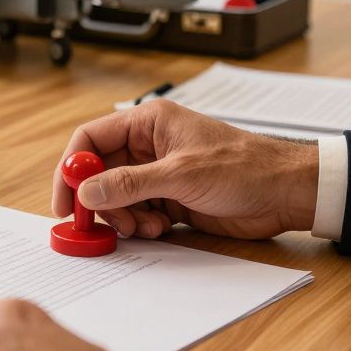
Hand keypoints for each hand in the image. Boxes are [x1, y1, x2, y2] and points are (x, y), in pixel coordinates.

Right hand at [51, 99, 318, 239]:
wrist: (285, 193)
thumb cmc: (245, 167)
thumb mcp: (181, 173)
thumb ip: (130, 183)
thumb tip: (87, 190)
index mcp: (149, 123)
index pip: (91, 139)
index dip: (72, 167)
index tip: (65, 199)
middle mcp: (149, 146)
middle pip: (100, 172)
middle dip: (98, 200)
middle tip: (100, 225)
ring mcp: (159, 174)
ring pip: (117, 197)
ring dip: (123, 217)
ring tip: (145, 226)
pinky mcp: (171, 199)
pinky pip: (137, 213)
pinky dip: (140, 225)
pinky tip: (161, 228)